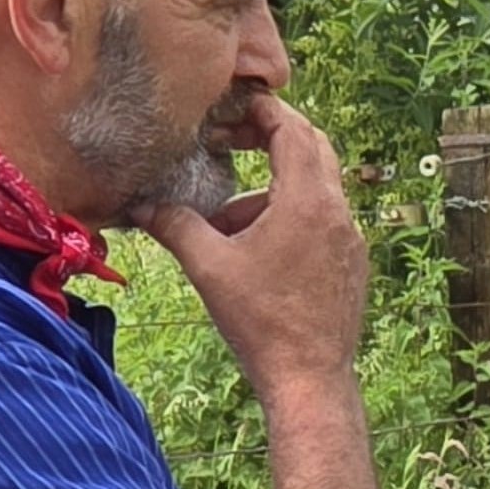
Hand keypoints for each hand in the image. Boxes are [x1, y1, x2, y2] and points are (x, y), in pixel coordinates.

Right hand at [142, 97, 368, 394]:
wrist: (309, 379)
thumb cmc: (261, 322)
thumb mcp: (208, 267)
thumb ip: (173, 224)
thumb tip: (138, 204)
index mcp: (308, 201)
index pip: (293, 129)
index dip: (262, 111)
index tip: (233, 110)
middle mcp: (338, 213)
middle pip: (313, 148)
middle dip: (272, 138)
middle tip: (234, 141)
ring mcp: (350, 240)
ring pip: (314, 190)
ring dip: (271, 191)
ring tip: (226, 222)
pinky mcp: (351, 265)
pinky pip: (322, 222)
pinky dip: (290, 219)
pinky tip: (255, 252)